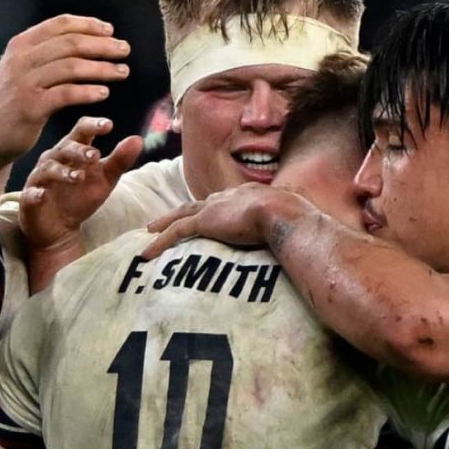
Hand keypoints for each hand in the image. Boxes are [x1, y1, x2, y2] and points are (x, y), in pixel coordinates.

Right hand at [0, 15, 130, 166]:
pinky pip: (67, 94)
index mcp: (21, 44)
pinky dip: (88, 92)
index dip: (89, 25)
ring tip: (122, 72)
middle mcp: (21, 59)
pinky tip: (103, 93)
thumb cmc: (13, 103)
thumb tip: (82, 37)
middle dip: (102, 46)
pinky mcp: (31, 107)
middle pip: (71, 44)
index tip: (111, 32)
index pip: (61, 24)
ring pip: (72, 67)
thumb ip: (44, 53)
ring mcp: (24, 83)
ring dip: (102, 68)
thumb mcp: (21, 70)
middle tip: (125, 50)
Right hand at [19, 116, 143, 251]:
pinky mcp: (29, 199)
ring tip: (79, 177)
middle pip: (64, 147)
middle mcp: (54, 160)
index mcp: (72, 151)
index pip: (81, 130)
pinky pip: (31, 194)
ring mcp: (40, 179)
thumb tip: (138, 139)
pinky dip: (36, 194)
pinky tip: (43, 195)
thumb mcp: (105, 180)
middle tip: (95, 155)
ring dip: (63, 172)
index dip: (92, 125)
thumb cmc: (80, 197)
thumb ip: (120, 160)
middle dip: (79, 150)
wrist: (59, 228)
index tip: (108, 125)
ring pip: (49, 169)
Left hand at [142, 183, 299, 258]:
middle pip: (198, 204)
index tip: (205, 213)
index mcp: (248, 195)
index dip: (212, 208)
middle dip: (181, 211)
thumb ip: (288, 229)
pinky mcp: (204, 221)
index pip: (224, 201)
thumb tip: (301, 241)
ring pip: (180, 215)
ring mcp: (215, 208)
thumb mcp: (292, 221)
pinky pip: (175, 233)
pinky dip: (159, 243)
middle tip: (166, 218)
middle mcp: (228, 196)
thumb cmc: (295, 220)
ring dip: (164, 223)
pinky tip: (147, 253)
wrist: (283, 213)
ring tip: (149, 231)